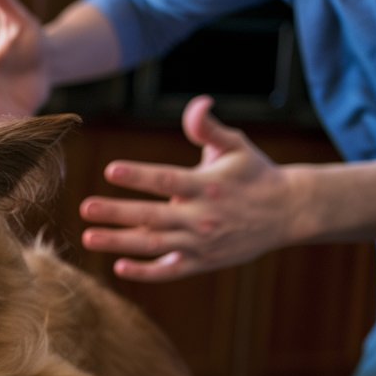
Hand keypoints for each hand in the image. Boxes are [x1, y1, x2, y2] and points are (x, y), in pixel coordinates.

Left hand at [80, 95, 298, 281]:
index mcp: (206, 185)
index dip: (139, 176)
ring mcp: (201, 242)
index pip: (167, 180)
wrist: (289, 212)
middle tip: (85, 207)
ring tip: (89, 237)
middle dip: (117, 212)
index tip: (110, 170)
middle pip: (152, 216)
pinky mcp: (203, 262)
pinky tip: (119, 267)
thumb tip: (198, 103)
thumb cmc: (255, 174)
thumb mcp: (236, 146)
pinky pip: (170, 270)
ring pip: (154, 245)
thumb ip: (209, 128)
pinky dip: (146, 272)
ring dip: (120, 242)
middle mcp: (201, 216)